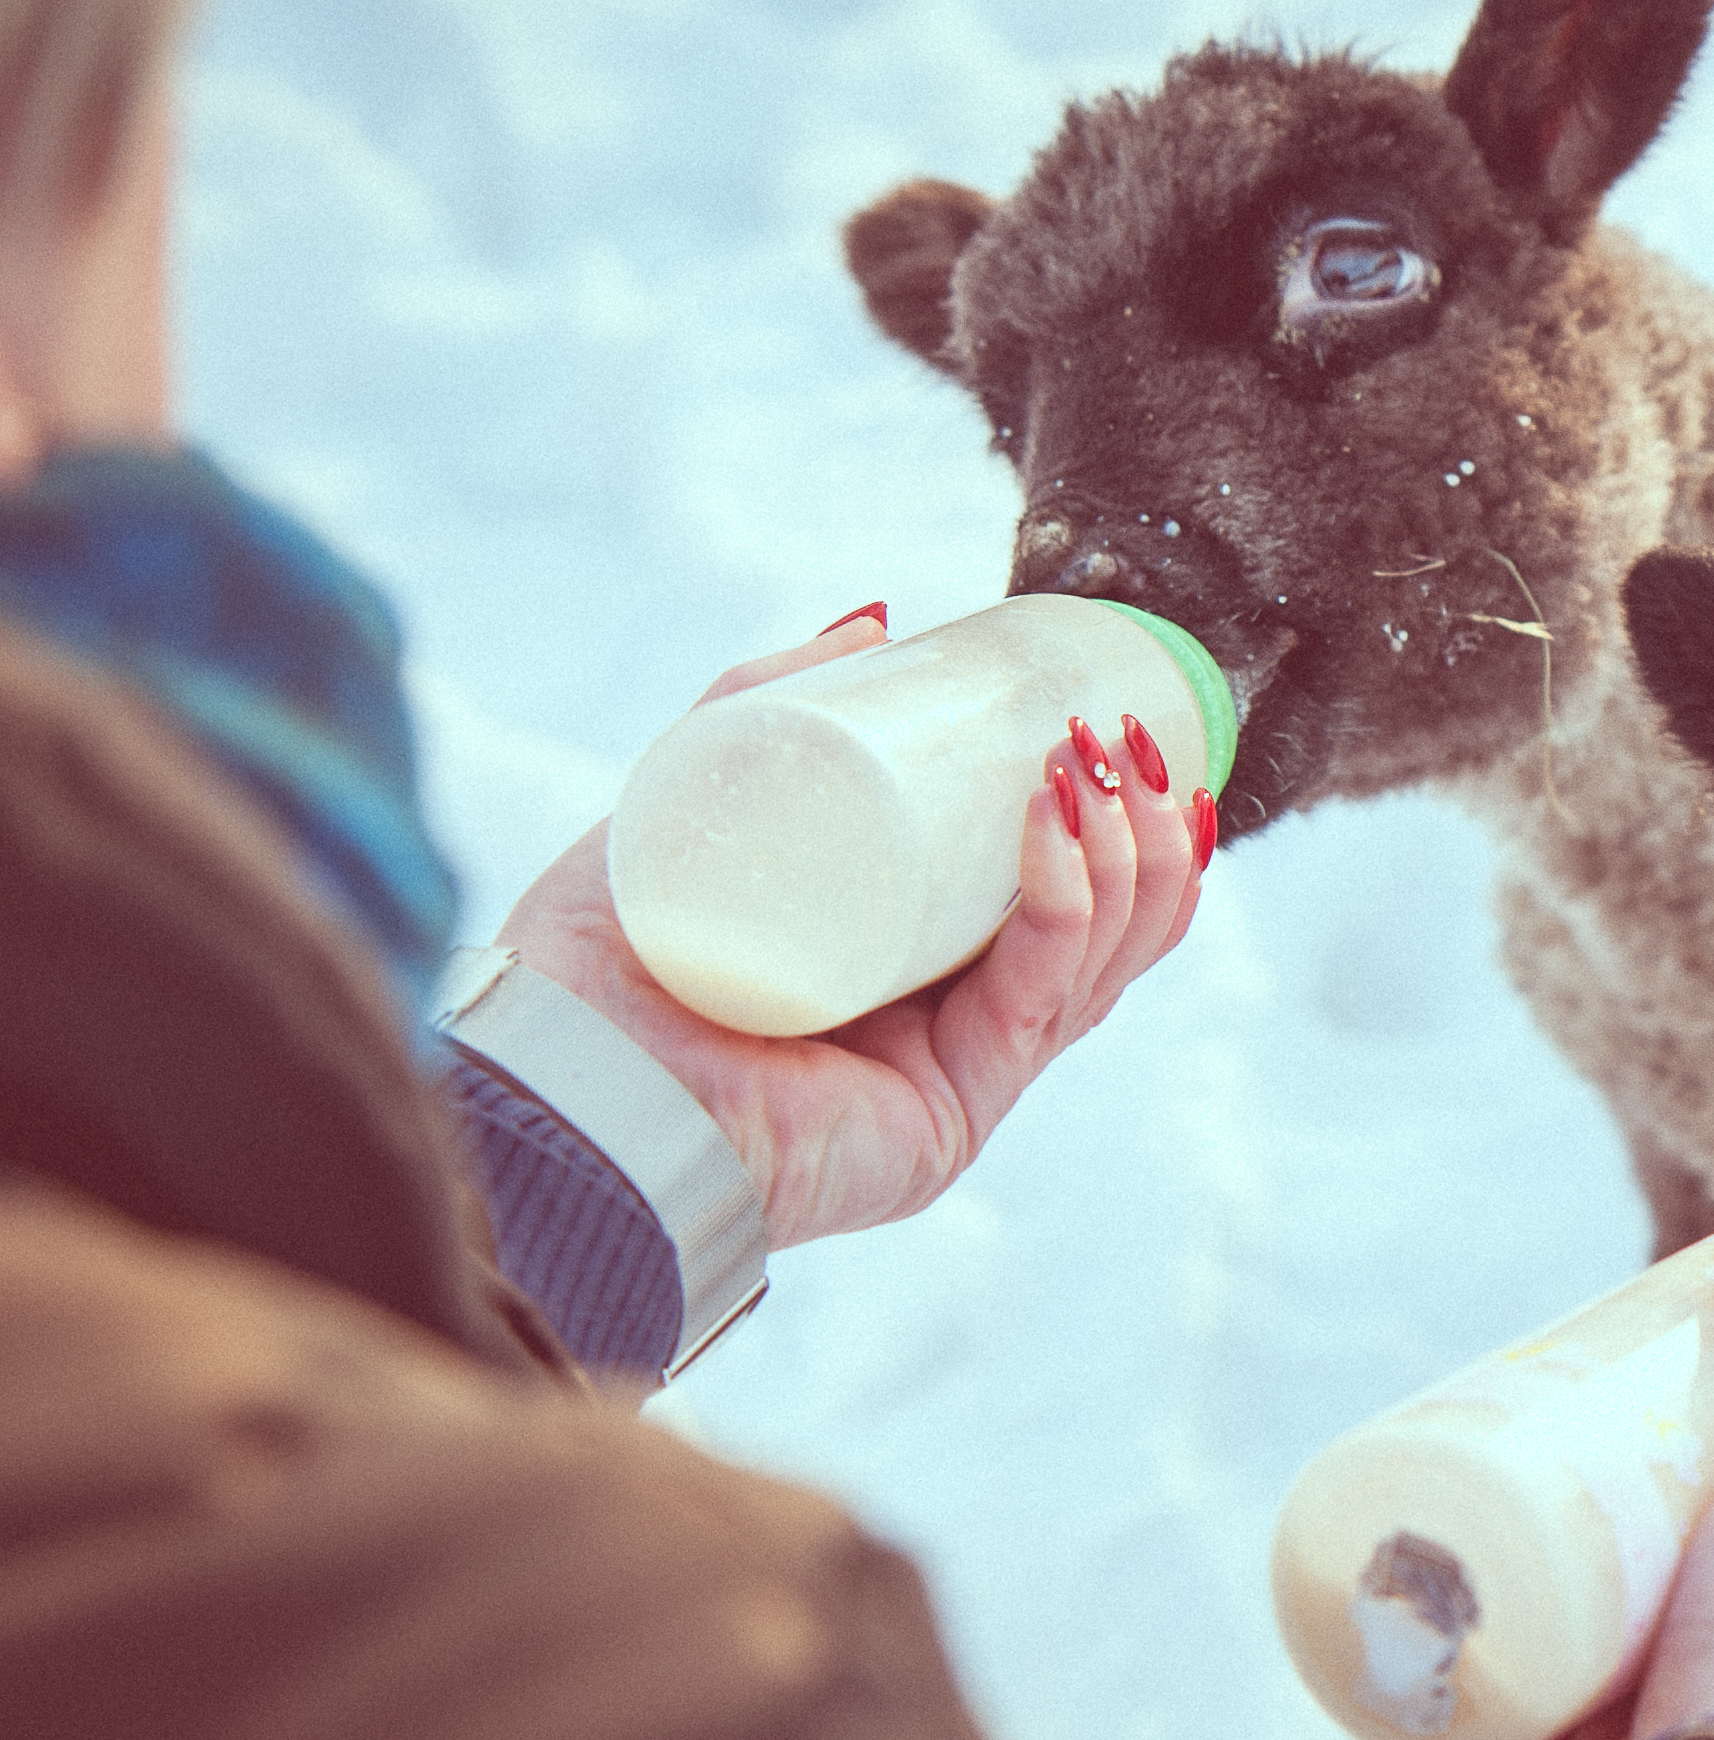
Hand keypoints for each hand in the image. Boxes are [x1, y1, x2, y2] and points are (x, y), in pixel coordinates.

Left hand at [493, 607, 1213, 1247]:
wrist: (547, 1088)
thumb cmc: (590, 971)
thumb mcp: (691, 800)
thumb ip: (764, 705)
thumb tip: (878, 624)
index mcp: (907, 974)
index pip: (1054, 901)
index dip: (1117, 826)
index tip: (1123, 730)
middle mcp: (946, 1034)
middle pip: (1103, 933)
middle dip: (1139, 827)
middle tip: (1120, 732)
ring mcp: (957, 1080)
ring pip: (1097, 963)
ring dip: (1124, 854)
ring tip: (1095, 758)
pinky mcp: (950, 1115)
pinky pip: (1041, 1000)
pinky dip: (1064, 904)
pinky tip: (1055, 823)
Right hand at [1500, 1203, 1713, 1739]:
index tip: (1651, 1375)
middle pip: (1689, 1541)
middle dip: (1619, 1488)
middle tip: (1543, 1419)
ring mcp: (1695, 1724)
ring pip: (1609, 1613)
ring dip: (1551, 1562)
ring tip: (1484, 1485)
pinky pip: (1530, 1694)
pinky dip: (1489, 1648)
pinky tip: (1442, 1591)